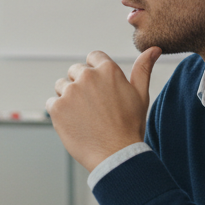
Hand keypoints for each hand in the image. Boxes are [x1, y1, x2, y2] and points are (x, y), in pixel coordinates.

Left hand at [45, 47, 162, 170]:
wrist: (116, 155)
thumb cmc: (130, 126)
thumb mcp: (140, 95)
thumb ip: (143, 68)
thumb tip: (154, 49)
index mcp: (107, 70)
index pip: (93, 57)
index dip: (95, 72)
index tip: (99, 89)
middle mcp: (87, 76)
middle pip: (75, 71)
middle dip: (81, 85)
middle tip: (93, 107)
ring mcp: (70, 91)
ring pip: (61, 86)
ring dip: (68, 98)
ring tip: (84, 117)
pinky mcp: (57, 107)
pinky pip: (51, 103)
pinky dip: (59, 113)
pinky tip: (73, 124)